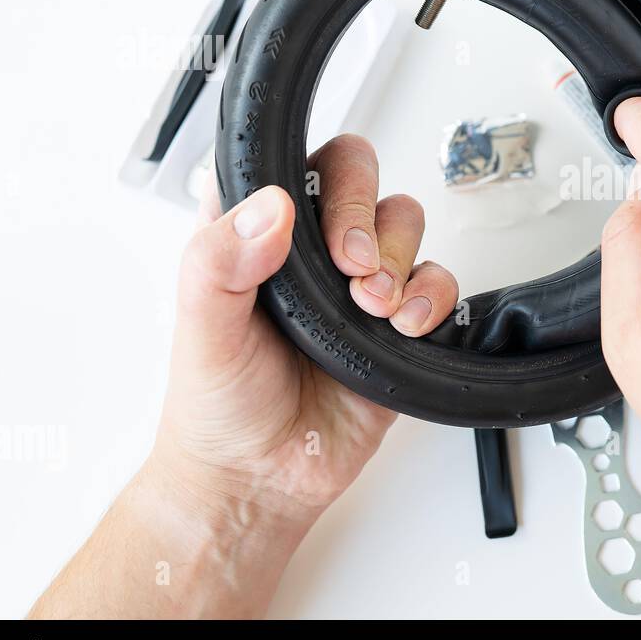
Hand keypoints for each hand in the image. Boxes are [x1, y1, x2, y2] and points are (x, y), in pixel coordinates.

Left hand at [33, 134, 457, 616]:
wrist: (260, 480)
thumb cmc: (219, 407)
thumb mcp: (201, 330)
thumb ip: (218, 261)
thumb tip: (269, 209)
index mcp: (254, 233)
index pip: (293, 159)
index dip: (314, 176)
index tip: (307, 221)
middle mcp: (310, 249)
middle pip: (362, 179)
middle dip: (366, 218)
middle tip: (351, 268)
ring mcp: (358, 284)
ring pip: (406, 223)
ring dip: (400, 259)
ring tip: (374, 307)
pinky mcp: (399, 323)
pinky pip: (439, 281)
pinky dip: (433, 296)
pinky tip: (406, 325)